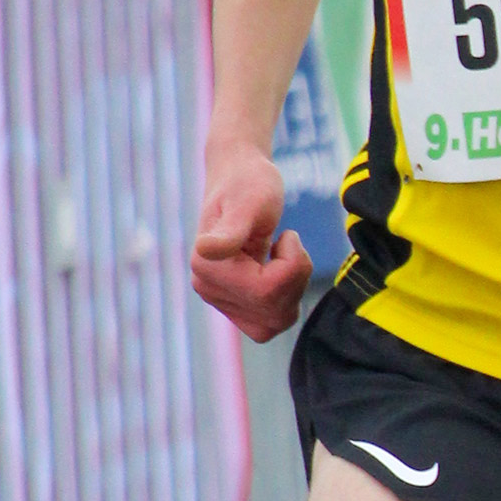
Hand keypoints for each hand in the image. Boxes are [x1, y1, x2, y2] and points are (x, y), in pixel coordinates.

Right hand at [190, 137, 309, 339]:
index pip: (267, 291)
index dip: (293, 264)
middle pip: (273, 312)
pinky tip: (279, 267)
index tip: (288, 234)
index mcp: (207, 269)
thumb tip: (204, 251)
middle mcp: (208, 289)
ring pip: (275, 322)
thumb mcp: (249, 204)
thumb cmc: (249, 184)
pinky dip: (288, 297)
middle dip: (296, 277)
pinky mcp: (236, 304)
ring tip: (282, 254)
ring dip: (293, 288)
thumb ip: (231, 232)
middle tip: (289, 242)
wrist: (242, 177)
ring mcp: (220, 299)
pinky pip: (272, 322)